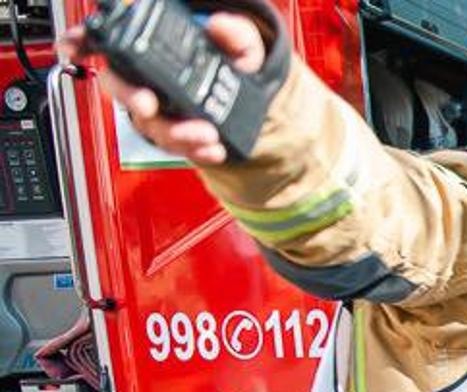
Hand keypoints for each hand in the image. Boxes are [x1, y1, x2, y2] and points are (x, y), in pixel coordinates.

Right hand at [56, 12, 266, 165]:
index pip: (106, 42)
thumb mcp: (239, 43)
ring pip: (150, 124)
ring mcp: (158, 111)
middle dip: (131, 98)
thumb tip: (218, 26)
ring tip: (205, 133)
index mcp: (152, 50)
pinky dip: (196, 151)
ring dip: (175, 132)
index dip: (82, 43)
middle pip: (118, 87)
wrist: (253, 100)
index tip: (73, 48)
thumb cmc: (234, 64)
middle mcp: (146, 81)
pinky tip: (213, 149)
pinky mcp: (175, 136)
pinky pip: (177, 147)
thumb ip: (233, 33)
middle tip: (149, 104)